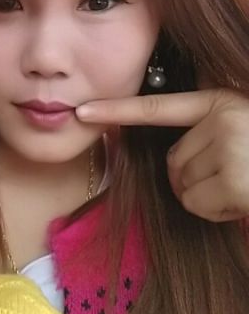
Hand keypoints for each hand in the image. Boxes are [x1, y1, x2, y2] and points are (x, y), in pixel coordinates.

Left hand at [76, 89, 248, 221]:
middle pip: (170, 160)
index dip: (115, 110)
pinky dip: (213, 210)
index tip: (82, 110)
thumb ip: (202, 127)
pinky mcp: (234, 182)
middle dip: (192, 176)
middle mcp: (221, 120)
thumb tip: (167, 150)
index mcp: (219, 102)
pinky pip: (194, 204)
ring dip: (205, 195)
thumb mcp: (240, 126)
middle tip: (233, 174)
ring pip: (180, 184)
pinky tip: (241, 199)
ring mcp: (229, 149)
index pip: (155, 107)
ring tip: (241, 184)